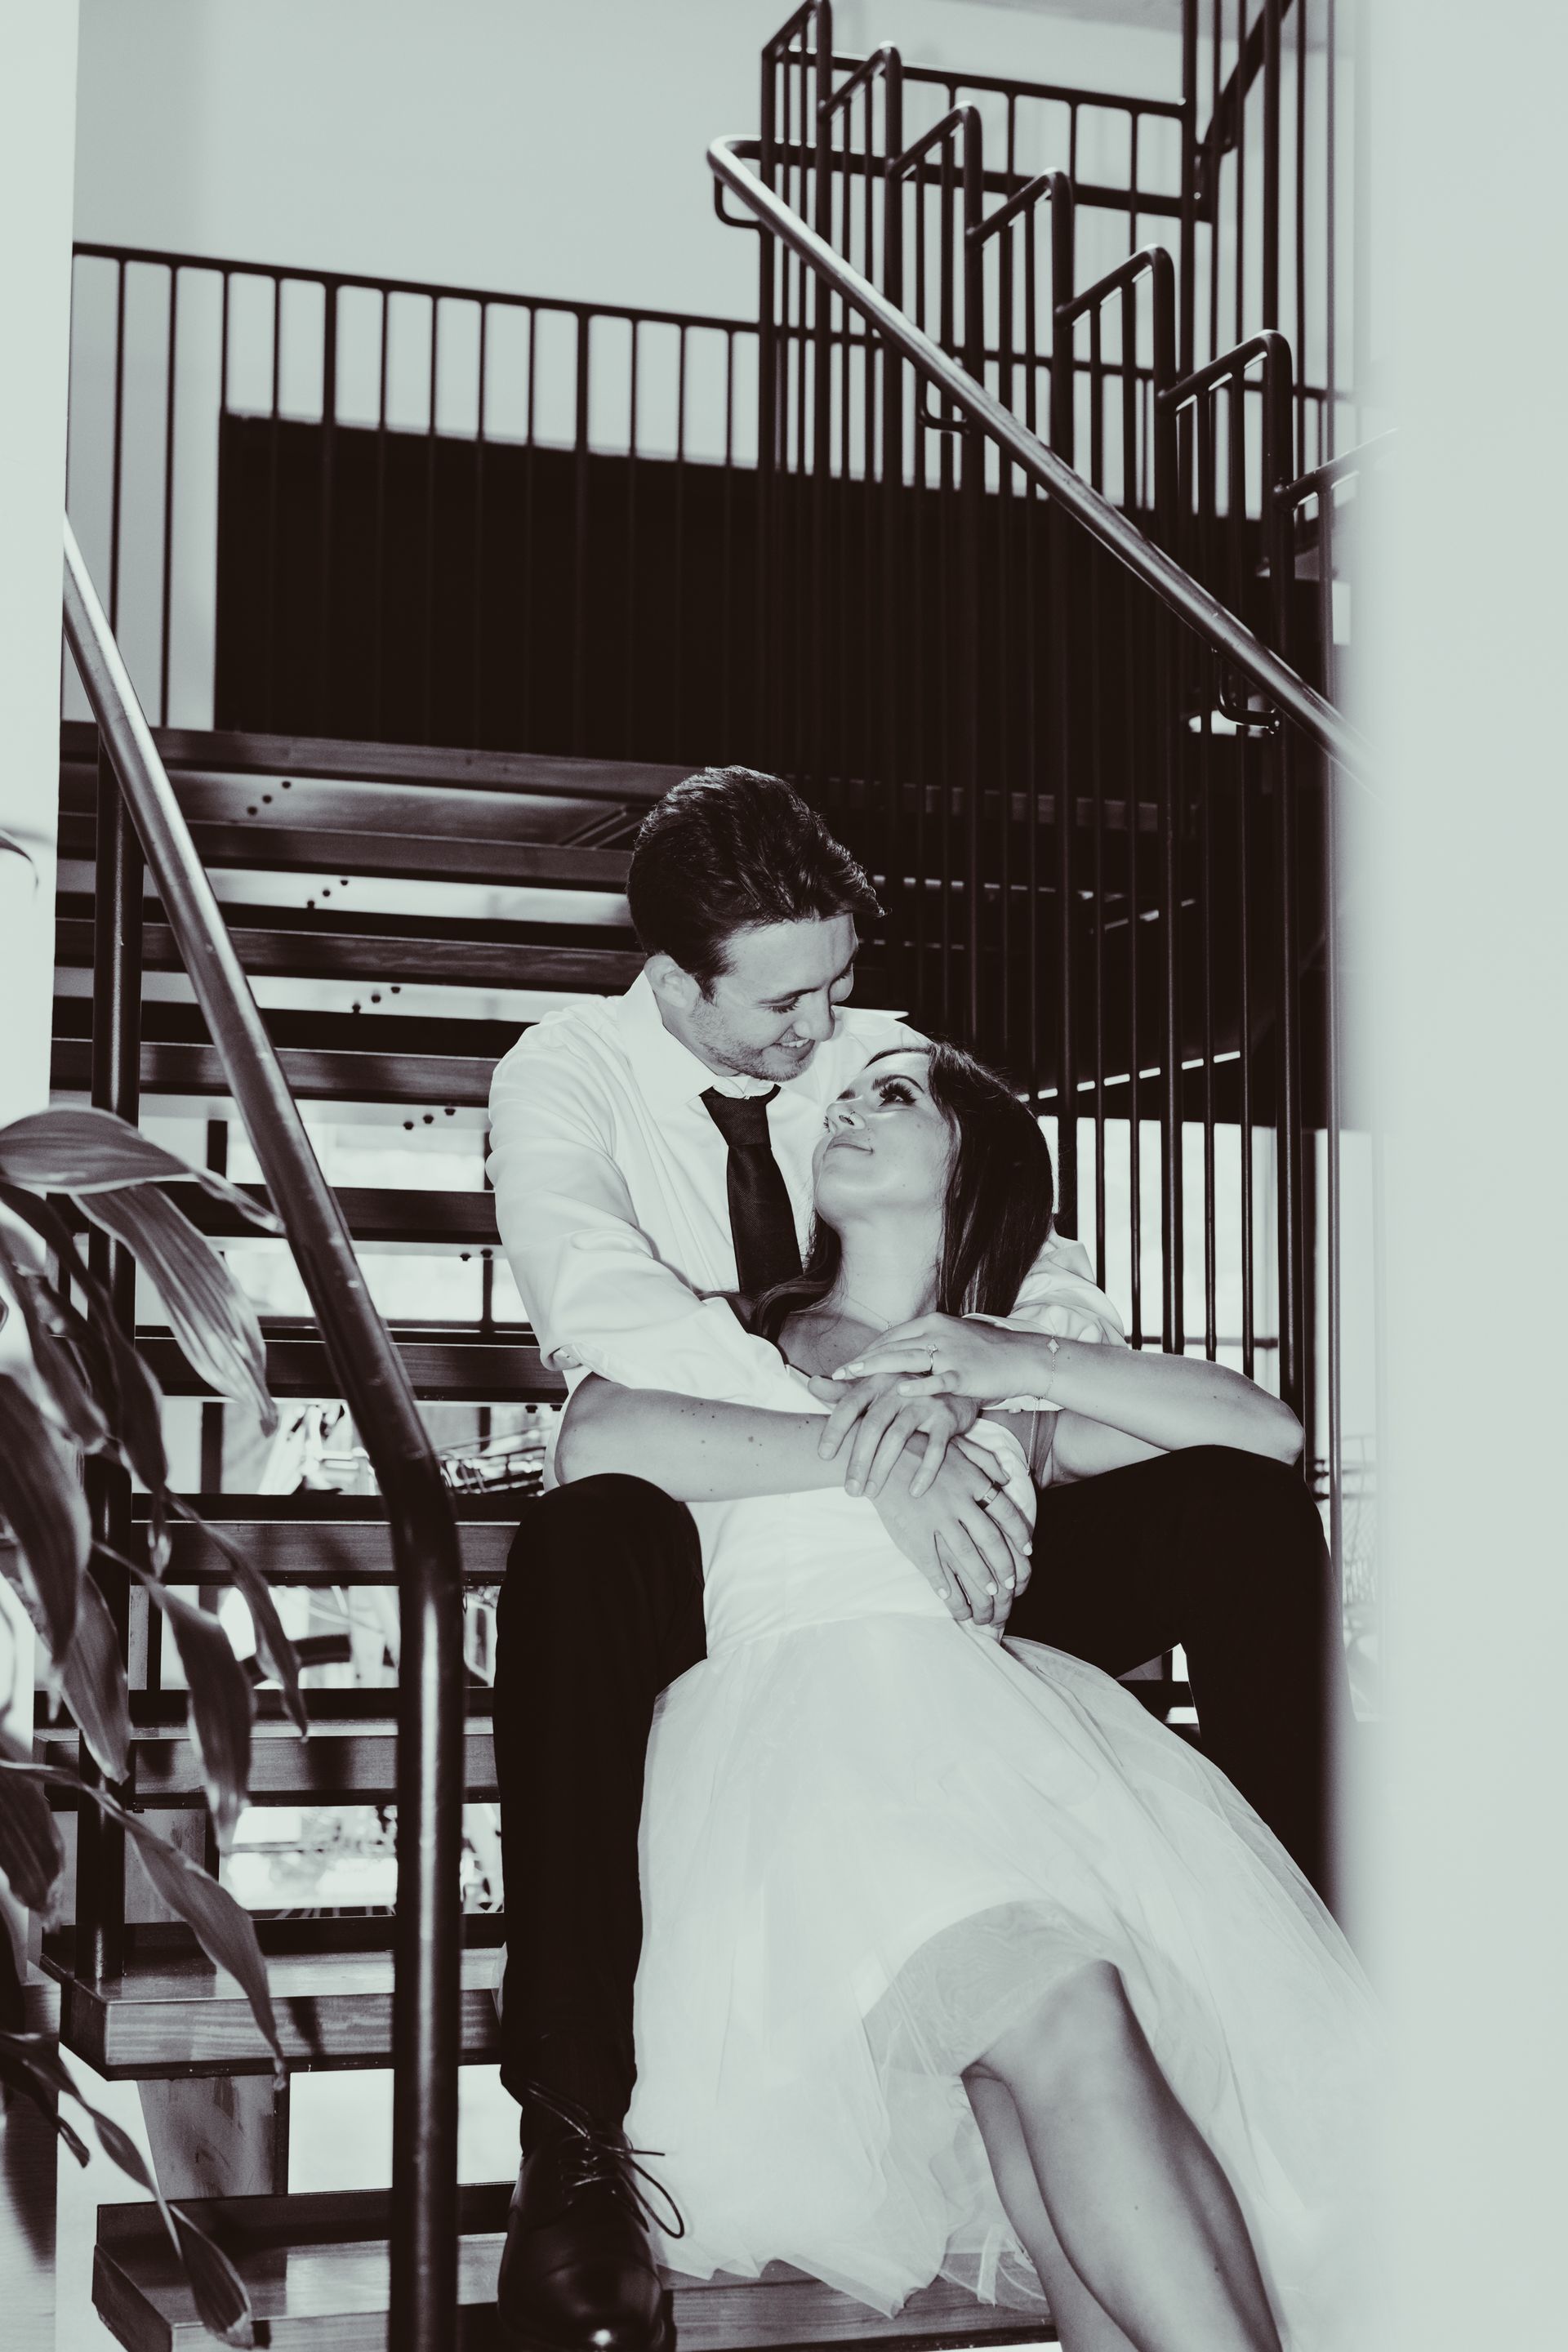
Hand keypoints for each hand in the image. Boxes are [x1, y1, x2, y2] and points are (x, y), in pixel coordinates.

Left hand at [806, 1370, 980, 1498]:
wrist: (955, 1387)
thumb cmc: (906, 1392)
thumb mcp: (876, 1388)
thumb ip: (844, 1391)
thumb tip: (812, 1384)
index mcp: (877, 1381)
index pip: (849, 1404)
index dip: (835, 1429)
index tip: (823, 1455)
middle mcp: (899, 1388)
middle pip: (873, 1425)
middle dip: (858, 1459)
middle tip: (850, 1488)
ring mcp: (924, 1402)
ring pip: (899, 1437)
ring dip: (883, 1468)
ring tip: (871, 1493)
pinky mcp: (947, 1418)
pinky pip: (935, 1448)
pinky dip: (924, 1471)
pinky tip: (913, 1492)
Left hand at [833, 1312, 1038, 1402]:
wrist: (1024, 1357)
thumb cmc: (988, 1353)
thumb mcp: (954, 1340)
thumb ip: (927, 1345)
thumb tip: (901, 1357)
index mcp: (934, 1323)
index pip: (891, 1336)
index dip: (867, 1350)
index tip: (846, 1364)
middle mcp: (938, 1333)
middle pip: (892, 1346)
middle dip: (862, 1360)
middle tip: (837, 1373)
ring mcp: (952, 1352)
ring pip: (906, 1358)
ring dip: (876, 1368)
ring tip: (852, 1377)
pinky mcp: (966, 1372)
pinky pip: (939, 1378)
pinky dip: (919, 1384)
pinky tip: (899, 1390)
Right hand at [869, 1438, 1031, 1626]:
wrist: (879, 1454)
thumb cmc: (919, 1448)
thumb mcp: (958, 1446)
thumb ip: (986, 1461)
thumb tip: (1007, 1477)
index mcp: (972, 1480)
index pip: (1006, 1513)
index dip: (1019, 1535)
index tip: (1027, 1552)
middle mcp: (959, 1501)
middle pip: (990, 1539)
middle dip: (1004, 1565)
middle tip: (1010, 1585)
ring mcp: (936, 1518)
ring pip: (966, 1555)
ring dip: (980, 1578)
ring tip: (989, 1596)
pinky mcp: (913, 1532)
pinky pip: (932, 1564)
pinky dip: (942, 1583)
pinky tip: (949, 1596)